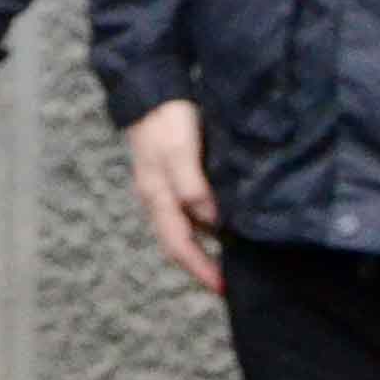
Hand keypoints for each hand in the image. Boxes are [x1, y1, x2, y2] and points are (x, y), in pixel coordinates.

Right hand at [127, 102, 217, 295]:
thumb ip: (193, 186)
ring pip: (182, 227)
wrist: (150, 90)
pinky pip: (186, 209)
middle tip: (226, 282)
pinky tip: (222, 223)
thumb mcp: (179, 151)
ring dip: (203, 246)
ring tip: (229, 257)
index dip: (199, 268)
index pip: (178, 244)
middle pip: (177, 242)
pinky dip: (204, 224)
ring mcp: (162, 187)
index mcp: (156, 196)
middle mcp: (157, 197)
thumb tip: (212, 221)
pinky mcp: (171, 175)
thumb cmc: (166, 119)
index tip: (223, 288)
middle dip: (200, 265)